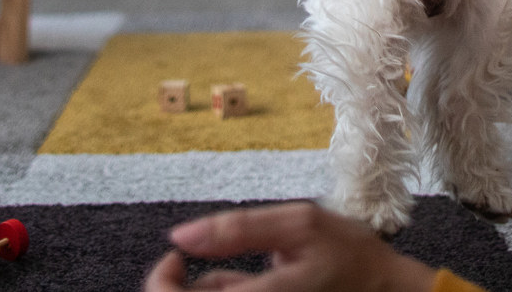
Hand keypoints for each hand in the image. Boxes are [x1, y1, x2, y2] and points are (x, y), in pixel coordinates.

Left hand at [142, 202, 438, 291]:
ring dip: (211, 291)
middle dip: (180, 285)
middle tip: (195, 257)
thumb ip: (239, 228)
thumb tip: (180, 235)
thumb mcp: (299, 225)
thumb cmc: (351, 258)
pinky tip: (252, 284)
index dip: (161, 281)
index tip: (177, 253)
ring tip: (247, 271)